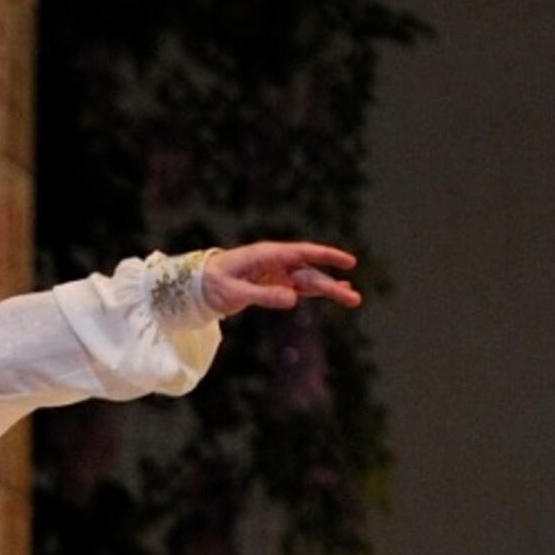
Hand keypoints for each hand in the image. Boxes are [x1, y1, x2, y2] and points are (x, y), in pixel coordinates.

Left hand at [202, 242, 361, 316]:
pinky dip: (318, 291)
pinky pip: (301, 287)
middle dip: (332, 285)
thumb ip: (263, 295)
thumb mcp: (234, 293)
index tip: (348, 261)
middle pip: (310, 273)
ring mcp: (278, 273)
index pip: (302, 254)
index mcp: (266, 255)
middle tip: (355, 298)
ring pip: (309, 281)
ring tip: (353, 299)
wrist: (199, 284)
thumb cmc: (213, 284)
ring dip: (330, 289)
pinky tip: (338, 291)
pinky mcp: (276, 283)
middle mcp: (277, 261)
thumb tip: (293, 300)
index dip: (326, 256)